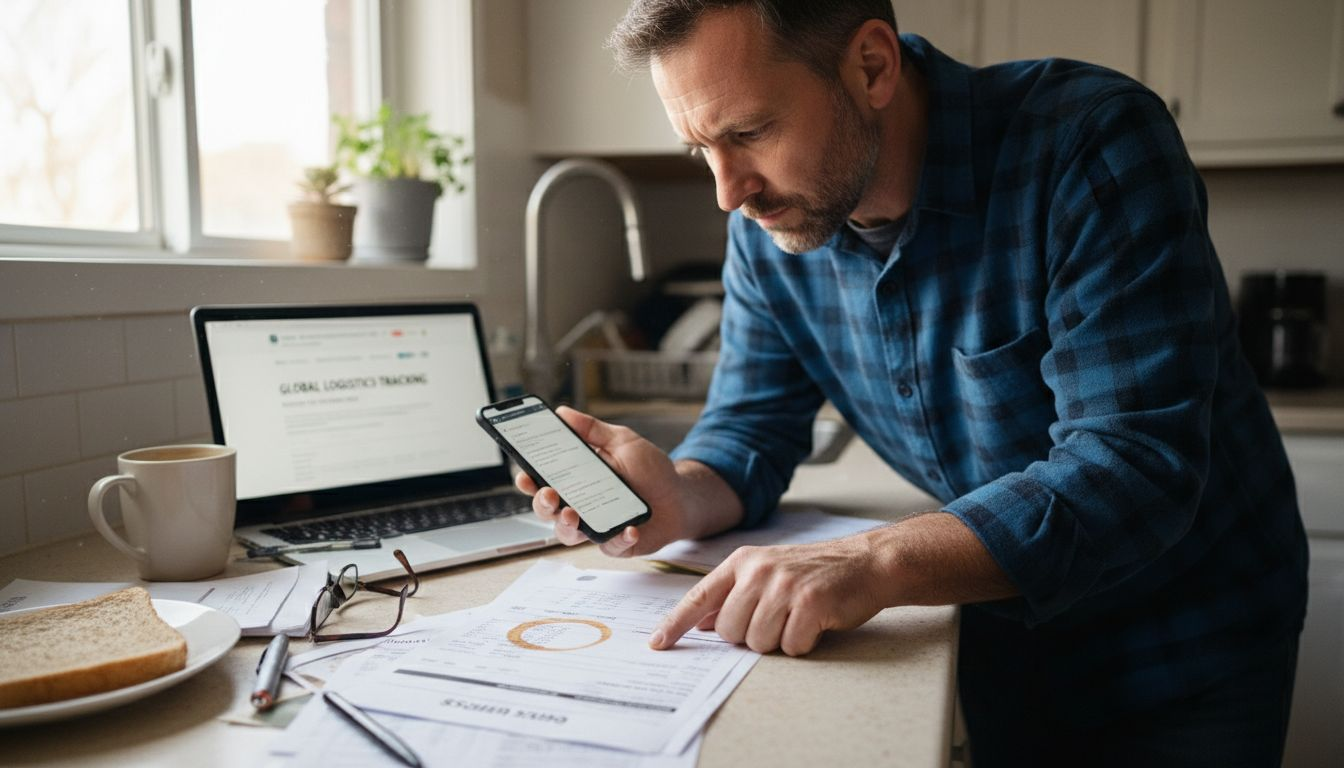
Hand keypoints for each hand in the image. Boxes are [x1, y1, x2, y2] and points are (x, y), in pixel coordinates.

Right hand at [514, 406, 691, 556]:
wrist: (680, 497)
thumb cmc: (650, 470)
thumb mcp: (622, 442)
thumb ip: (593, 429)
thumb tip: (563, 412)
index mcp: (577, 480)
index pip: (543, 481)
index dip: (529, 480)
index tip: (524, 474)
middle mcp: (580, 505)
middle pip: (547, 510)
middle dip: (542, 503)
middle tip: (549, 494)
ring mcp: (596, 526)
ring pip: (568, 534)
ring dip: (566, 526)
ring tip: (573, 514)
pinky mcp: (617, 543)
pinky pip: (610, 547)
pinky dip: (618, 539)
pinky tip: (629, 528)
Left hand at [649, 532, 891, 655]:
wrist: (866, 562)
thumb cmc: (816, 573)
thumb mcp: (769, 573)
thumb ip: (734, 595)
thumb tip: (702, 623)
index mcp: (743, 562)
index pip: (700, 597)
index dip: (676, 623)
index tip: (657, 643)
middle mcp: (759, 570)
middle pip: (730, 630)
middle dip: (752, 636)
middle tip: (778, 620)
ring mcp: (784, 585)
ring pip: (758, 641)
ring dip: (779, 641)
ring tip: (798, 619)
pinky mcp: (810, 602)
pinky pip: (791, 646)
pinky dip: (803, 643)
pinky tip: (815, 623)